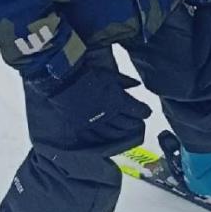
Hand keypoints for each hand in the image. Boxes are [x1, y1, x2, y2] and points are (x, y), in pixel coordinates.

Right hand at [25, 61, 151, 154]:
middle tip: (138, 122)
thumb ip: (124, 81)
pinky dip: (106, 137)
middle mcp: (110, 115)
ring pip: (115, 132)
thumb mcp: (109, 74)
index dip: (144, 112)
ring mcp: (97, 123)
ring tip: (127, 129)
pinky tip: (110, 136)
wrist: (64, 82)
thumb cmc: (88, 75)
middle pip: (128, 124)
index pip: (137, 110)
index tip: (146, 112)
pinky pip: (98, 136)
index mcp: (118, 101)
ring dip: (123, 132)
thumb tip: (137, 85)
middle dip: (135, 123)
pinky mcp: (85, 126)